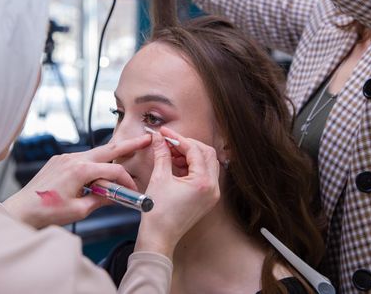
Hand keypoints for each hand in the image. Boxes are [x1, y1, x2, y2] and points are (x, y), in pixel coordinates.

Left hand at [2, 134, 150, 228]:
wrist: (21, 210)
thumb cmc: (47, 212)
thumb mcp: (79, 210)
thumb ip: (101, 200)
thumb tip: (115, 196)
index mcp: (80, 170)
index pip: (114, 170)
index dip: (126, 180)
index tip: (132, 190)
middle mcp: (73, 158)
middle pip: (108, 149)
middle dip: (128, 145)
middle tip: (145, 139)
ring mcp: (64, 157)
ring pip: (95, 153)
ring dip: (110, 157)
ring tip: (125, 156)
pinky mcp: (59, 160)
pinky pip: (82, 158)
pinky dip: (93, 163)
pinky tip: (98, 172)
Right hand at [135, 127, 219, 258]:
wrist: (159, 237)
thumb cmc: (158, 212)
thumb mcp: (159, 178)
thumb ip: (162, 154)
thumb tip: (160, 138)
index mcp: (203, 182)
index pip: (194, 150)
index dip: (178, 139)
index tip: (164, 133)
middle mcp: (213, 188)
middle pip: (206, 154)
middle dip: (187, 145)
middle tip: (169, 142)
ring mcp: (212, 194)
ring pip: (207, 163)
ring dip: (191, 155)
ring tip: (170, 154)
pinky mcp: (207, 199)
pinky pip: (205, 175)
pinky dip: (192, 167)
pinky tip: (176, 165)